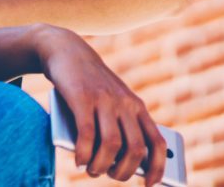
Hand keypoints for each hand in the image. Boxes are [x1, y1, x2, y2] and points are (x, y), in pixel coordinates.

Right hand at [35, 26, 166, 185]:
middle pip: (134, 149)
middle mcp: (125, 103)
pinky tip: (78, 160)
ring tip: (91, 170)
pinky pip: (86, 134)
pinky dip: (83, 154)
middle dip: (123, 171)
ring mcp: (104, 100)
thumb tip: (116, 162)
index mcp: (137, 107)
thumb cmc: (88, 84)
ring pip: (111, 145)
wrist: (66, 50)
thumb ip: (116, 127)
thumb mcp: (109, 103)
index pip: (156, 142)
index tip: (150, 184)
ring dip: (101, 166)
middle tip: (109, 175)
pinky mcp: (82, 98)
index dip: (157, 167)